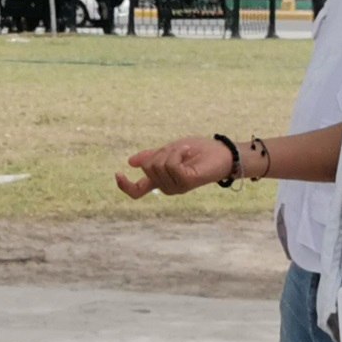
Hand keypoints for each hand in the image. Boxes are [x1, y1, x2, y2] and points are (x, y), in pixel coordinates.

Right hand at [115, 136, 234, 198]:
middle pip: (148, 167)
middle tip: (179, 150)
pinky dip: (179, 153)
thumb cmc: (199, 151)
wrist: (222, 153)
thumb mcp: (170, 150)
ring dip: (172, 151)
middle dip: (160, 152)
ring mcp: (176, 187)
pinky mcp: (186, 182)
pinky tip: (189, 152)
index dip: (124, 185)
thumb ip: (151, 157)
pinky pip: (171, 164)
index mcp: (161, 181)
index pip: (137, 191)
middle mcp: (167, 188)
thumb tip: (130, 162)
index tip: (118, 173)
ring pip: (158, 165)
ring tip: (186, 151)